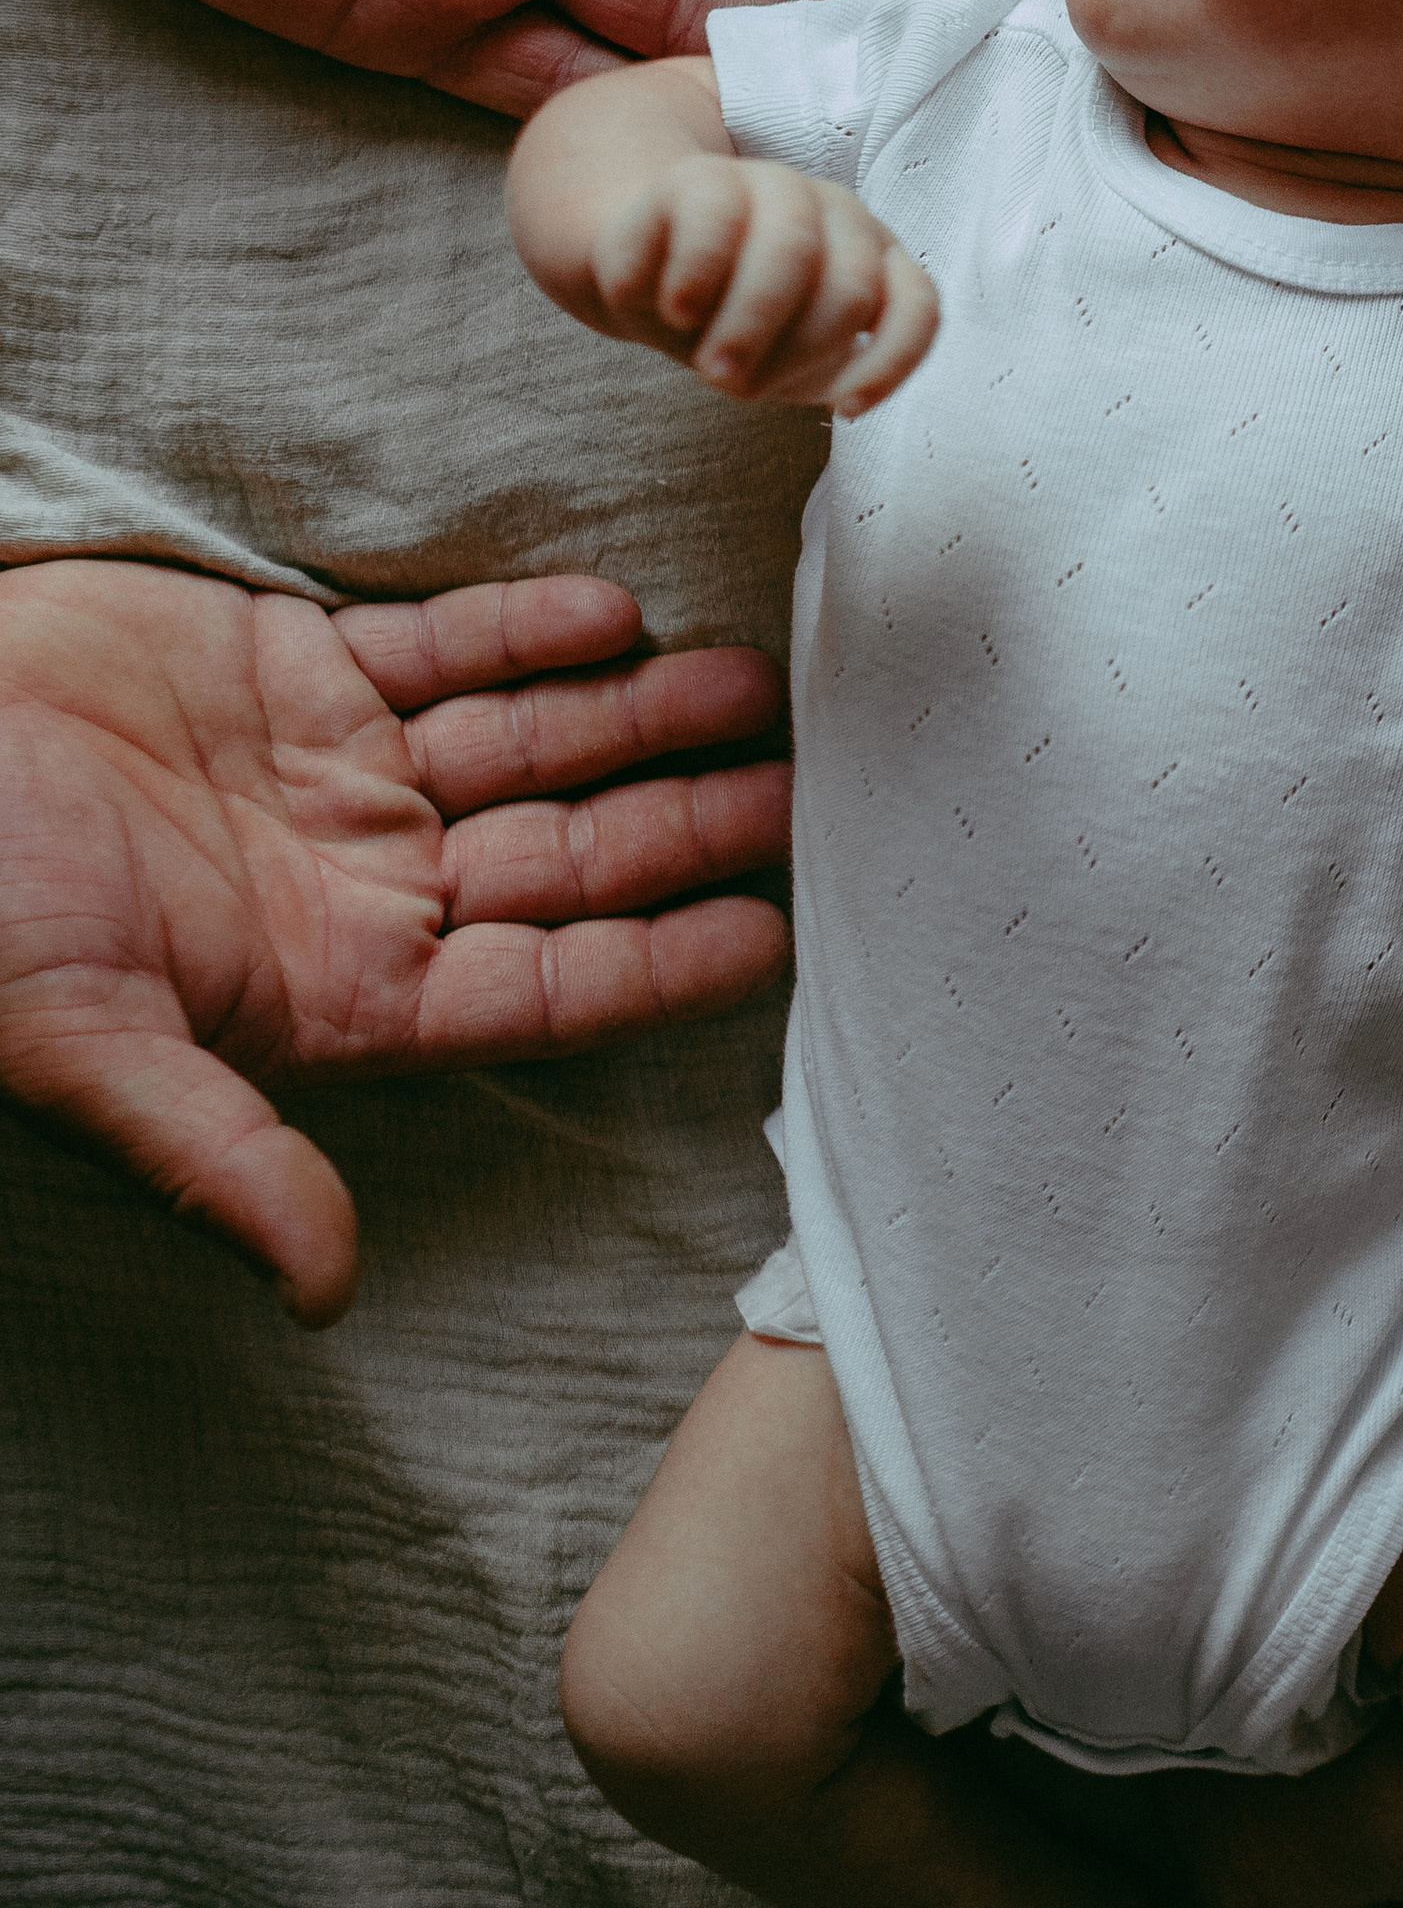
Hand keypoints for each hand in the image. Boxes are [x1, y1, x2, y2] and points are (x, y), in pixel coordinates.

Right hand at [0, 561, 792, 1326]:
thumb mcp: (79, 1048)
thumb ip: (215, 1157)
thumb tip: (320, 1293)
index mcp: (338, 992)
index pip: (542, 989)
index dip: (659, 966)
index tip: (776, 936)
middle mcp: (360, 885)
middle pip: (566, 859)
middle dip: (686, 827)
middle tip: (818, 791)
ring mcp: (334, 773)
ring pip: (528, 745)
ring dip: (637, 717)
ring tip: (750, 685)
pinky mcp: (290, 667)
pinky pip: (440, 649)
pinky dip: (526, 629)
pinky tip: (613, 615)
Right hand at [587, 154, 936, 414]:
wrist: (640, 275)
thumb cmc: (729, 325)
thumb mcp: (784, 363)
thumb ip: (818, 370)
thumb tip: (840, 391)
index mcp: (873, 260)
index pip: (916, 305)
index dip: (890, 363)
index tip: (844, 410)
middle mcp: (837, 214)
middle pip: (849, 290)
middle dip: (795, 352)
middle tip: (734, 385)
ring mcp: (773, 184)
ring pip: (790, 250)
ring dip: (747, 323)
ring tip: (703, 366)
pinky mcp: (703, 175)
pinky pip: (712, 230)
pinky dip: (692, 284)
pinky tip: (672, 310)